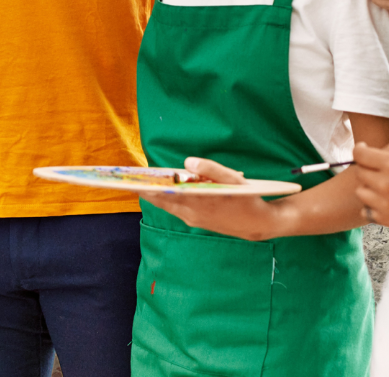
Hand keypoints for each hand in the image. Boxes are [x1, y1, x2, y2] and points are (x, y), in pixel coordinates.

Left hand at [142, 157, 288, 241]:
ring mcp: (193, 219)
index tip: (132, 180)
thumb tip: (188, 162)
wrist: (259, 224)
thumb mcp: (233, 180)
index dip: (147, 187)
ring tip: (141, 181)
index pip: (165, 195)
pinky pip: (176, 208)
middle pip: (162, 201)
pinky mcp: (197, 221)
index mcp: (197, 204)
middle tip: (128, 179)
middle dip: (146, 190)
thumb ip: (211, 169)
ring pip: (168, 205)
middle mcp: (192, 214)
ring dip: (156, 194)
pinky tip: (164, 188)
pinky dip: (168, 198)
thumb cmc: (246, 198)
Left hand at [353, 141, 388, 235]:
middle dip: (365, 167)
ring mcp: (386, 204)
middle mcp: (386, 183)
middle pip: (359, 173)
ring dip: (368, 187)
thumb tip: (378, 151)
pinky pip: (367, 211)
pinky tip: (384, 201)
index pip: (359, 154)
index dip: (360, 150)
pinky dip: (372, 206)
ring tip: (382, 186)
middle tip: (377, 168)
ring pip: (361, 192)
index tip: (364, 150)